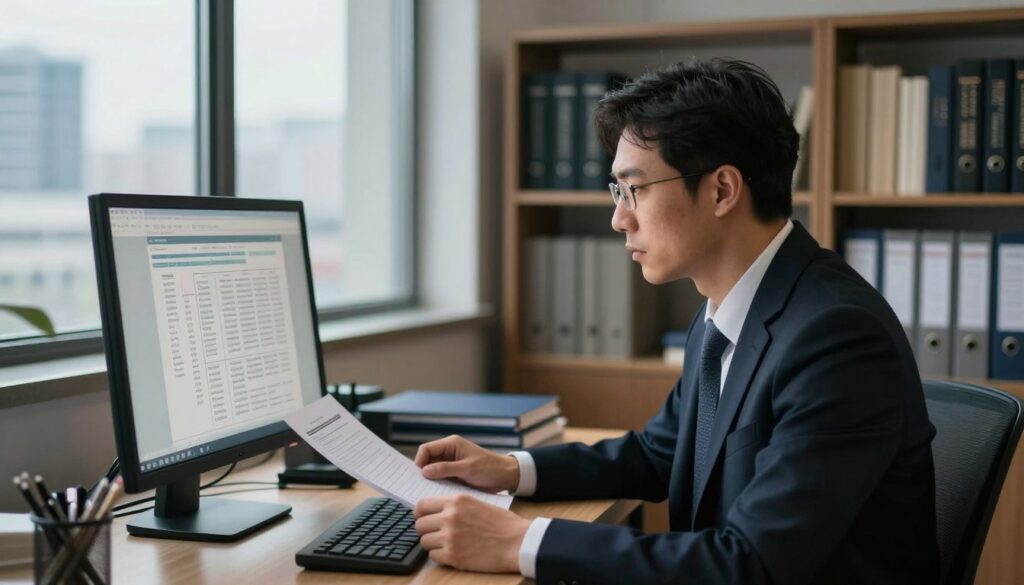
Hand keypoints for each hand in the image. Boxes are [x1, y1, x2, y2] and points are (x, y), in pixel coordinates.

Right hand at [415, 435, 519, 492]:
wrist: (505, 477)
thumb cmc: (489, 469)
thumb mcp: (467, 469)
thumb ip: (445, 469)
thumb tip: (424, 472)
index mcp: (451, 444)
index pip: (426, 449)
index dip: (419, 461)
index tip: (419, 476)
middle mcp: (448, 452)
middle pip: (427, 460)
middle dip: (422, 471)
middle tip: (418, 486)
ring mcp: (450, 464)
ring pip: (432, 470)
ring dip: (429, 480)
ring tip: (426, 491)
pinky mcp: (453, 474)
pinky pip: (440, 478)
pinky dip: (437, 484)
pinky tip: (436, 493)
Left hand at [415, 494, 530, 572]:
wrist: (518, 541)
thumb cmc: (502, 523)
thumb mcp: (477, 503)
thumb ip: (455, 506)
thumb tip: (435, 512)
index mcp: (456, 501)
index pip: (421, 505)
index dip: (421, 514)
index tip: (425, 519)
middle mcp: (449, 517)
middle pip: (419, 525)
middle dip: (427, 530)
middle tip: (437, 534)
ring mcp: (450, 537)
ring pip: (424, 541)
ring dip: (433, 544)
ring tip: (447, 544)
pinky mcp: (453, 555)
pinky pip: (433, 556)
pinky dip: (440, 556)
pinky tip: (453, 553)